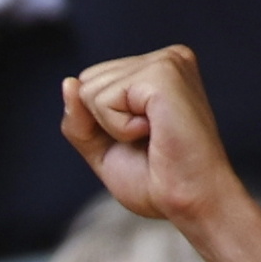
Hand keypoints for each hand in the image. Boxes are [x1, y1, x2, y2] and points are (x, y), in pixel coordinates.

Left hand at [61, 46, 244, 231]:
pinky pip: (103, 99)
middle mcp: (166, 58)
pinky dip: (119, 129)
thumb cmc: (158, 181)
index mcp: (157, 70)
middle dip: (102, 123)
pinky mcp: (162, 73)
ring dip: (113, 128)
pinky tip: (154, 133)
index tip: (142, 140)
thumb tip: (68, 83)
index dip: (100, 123)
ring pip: (89, 89)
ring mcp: (166, 62)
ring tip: (154, 138)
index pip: (92, 82)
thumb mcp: (103, 148)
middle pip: (87, 81)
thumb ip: (79, 117)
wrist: (192, 203)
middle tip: (148, 142)